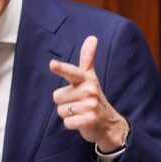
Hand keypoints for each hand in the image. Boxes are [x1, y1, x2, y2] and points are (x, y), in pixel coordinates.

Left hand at [50, 36, 129, 151]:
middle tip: (78, 103)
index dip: (61, 68)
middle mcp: (89, 91)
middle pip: (57, 96)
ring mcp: (90, 106)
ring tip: (80, 112)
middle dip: (64, 102)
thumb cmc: (93, 97)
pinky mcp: (89, 120)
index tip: (52, 64)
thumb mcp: (90, 77)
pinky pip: (67, 122)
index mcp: (86, 79)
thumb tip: (92, 37)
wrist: (108, 123)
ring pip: (61, 110)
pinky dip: (71, 124)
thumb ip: (88, 58)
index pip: (71, 72)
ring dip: (68, 114)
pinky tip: (82, 121)